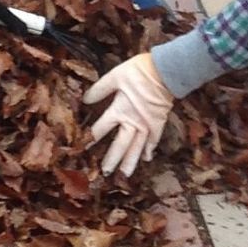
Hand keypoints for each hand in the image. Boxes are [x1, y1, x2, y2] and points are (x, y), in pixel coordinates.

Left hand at [84, 51, 174, 174]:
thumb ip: (100, 89)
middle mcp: (132, 122)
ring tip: (125, 175)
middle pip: (120, 145)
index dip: (91, 139)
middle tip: (105, 173)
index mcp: (119, 111)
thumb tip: (85, 100)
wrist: (165, 71)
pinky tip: (147, 159)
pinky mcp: (158, 123)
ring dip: (131, 162)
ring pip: (137, 148)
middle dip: (112, 159)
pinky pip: (154, 141)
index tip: (83, 149)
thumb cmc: (138, 72)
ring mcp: (146, 125)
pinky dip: (150, 150)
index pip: (101, 129)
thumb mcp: (115, 76)